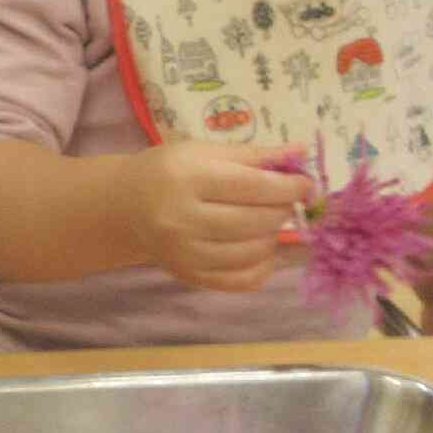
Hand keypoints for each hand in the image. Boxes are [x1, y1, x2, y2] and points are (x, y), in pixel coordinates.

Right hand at [125, 141, 315, 292]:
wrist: (126, 204)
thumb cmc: (169, 170)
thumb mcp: (205, 152)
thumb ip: (253, 155)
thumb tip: (301, 153)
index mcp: (186, 179)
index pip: (252, 187)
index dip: (288, 187)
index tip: (305, 185)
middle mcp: (181, 220)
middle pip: (254, 221)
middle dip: (282, 211)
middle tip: (287, 202)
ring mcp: (183, 253)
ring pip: (251, 253)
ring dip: (274, 238)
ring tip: (272, 223)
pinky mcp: (188, 276)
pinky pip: (240, 280)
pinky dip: (263, 267)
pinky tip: (266, 252)